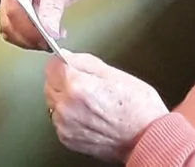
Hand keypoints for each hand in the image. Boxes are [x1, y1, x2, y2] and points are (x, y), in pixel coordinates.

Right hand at [1, 0, 117, 48]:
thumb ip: (53, 6)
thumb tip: (48, 29)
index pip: (14, 6)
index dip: (28, 26)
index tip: (46, 37)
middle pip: (9, 19)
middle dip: (29, 35)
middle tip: (49, 43)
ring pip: (12, 27)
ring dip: (30, 38)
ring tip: (51, 40)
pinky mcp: (24, 5)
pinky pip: (21, 27)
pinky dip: (33, 36)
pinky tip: (48, 35)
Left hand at [45, 51, 170, 160]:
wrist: (145, 140)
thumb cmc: (138, 109)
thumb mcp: (114, 74)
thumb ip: (85, 62)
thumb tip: (66, 55)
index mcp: (77, 86)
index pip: (53, 65)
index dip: (64, 62)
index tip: (72, 65)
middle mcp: (66, 107)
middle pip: (49, 83)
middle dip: (62, 80)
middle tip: (85, 84)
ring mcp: (65, 125)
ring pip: (53, 102)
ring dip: (64, 98)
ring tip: (89, 101)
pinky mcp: (67, 139)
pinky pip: (59, 120)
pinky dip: (68, 116)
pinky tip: (87, 115)